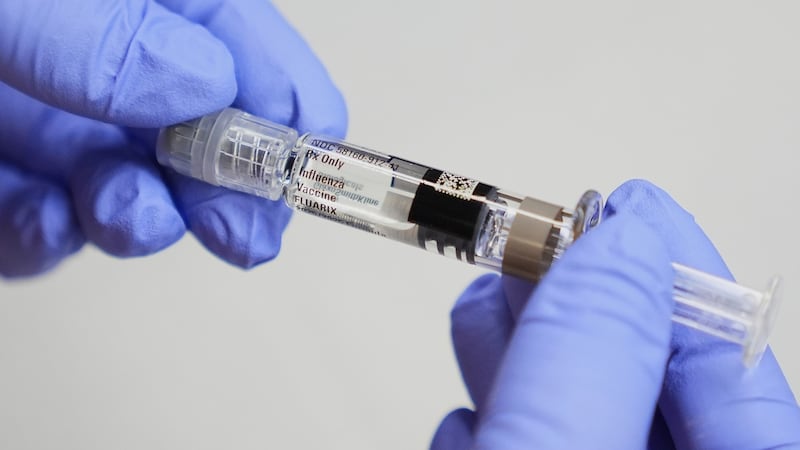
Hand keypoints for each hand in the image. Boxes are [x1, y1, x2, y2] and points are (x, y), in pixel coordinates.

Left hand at [0, 0, 346, 277]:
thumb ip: (100, 32)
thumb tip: (205, 82)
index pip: (239, 43)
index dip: (285, 101)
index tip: (308, 155)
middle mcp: (101, 65)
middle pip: (205, 129)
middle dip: (233, 187)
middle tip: (243, 230)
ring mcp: (52, 125)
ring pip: (134, 187)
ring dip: (146, 219)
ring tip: (133, 218)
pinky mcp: (9, 184)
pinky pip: (46, 228)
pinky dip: (52, 241)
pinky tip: (45, 223)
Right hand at [431, 180, 799, 448]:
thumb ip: (589, 366)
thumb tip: (618, 250)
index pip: (730, 365)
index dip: (676, 269)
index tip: (631, 204)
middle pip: (643, 376)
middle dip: (575, 302)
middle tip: (531, 250)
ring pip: (576, 405)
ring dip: (518, 352)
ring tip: (483, 308)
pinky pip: (530, 445)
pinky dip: (492, 422)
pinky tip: (468, 422)